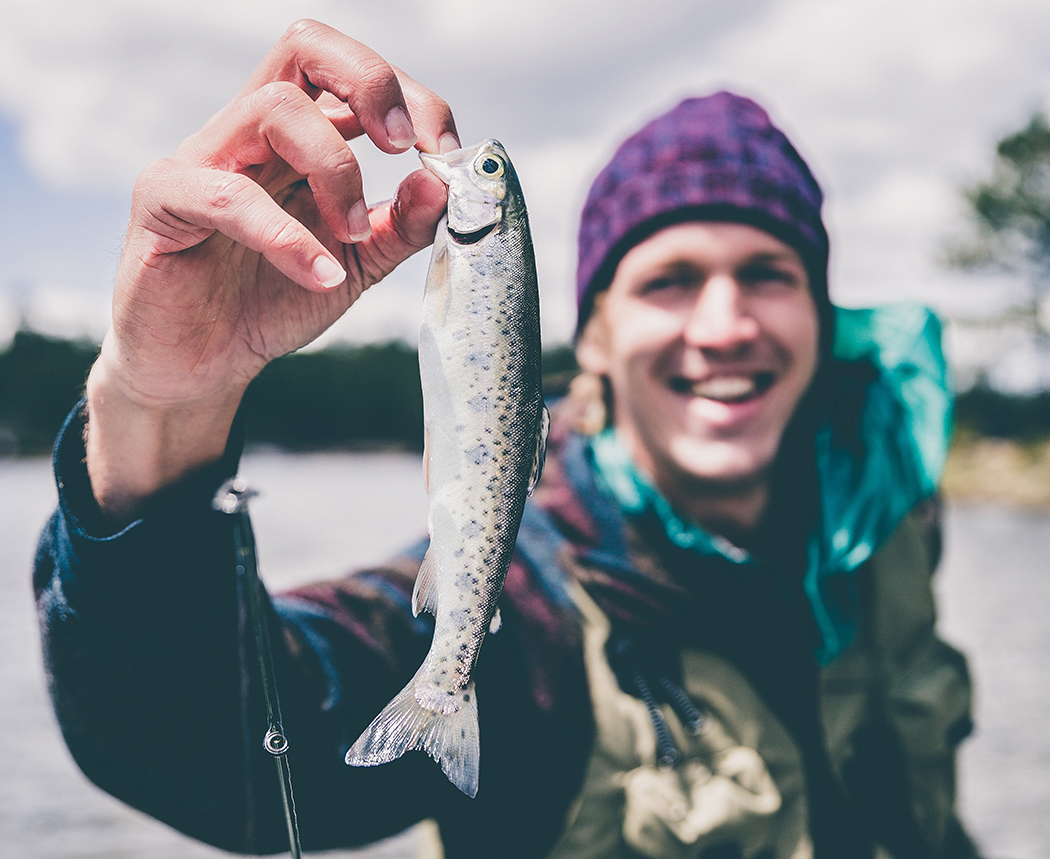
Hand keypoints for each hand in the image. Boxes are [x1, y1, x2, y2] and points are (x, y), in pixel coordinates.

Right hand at [85, 20, 457, 517]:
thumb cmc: (272, 302)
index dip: (407, 95)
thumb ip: (400, 228)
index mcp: (297, 139)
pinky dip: (285, 236)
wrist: (205, 364)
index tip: (444, 150)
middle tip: (405, 146)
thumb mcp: (357, 265)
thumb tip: (442, 185)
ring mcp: (203, 158)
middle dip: (371, 84)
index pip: (349, 72)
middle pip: (304, 47)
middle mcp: (250, 134)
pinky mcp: (163, 201)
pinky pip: (226, 193)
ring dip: (336, 170)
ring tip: (352, 236)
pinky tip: (319, 275)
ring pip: (273, 109)